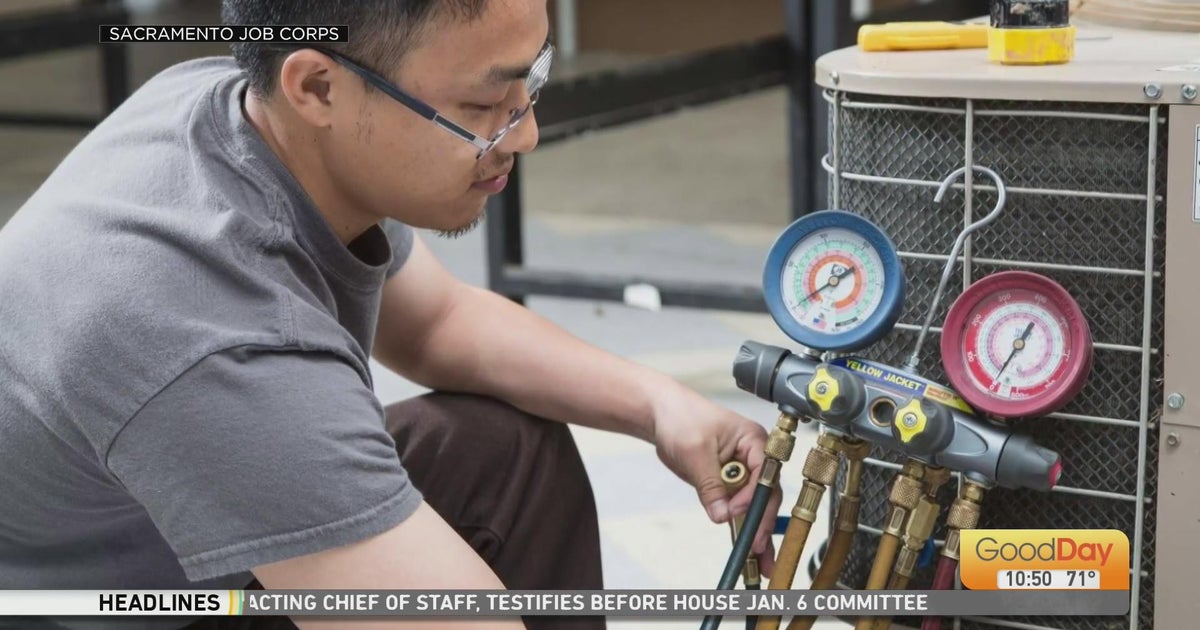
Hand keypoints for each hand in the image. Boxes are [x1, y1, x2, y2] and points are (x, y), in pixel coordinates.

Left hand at [650, 383, 782, 578]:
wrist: (661, 413)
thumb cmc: (681, 418)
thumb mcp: (694, 452)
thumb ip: (710, 485)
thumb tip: (721, 515)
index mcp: (754, 440)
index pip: (765, 474)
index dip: (754, 497)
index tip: (737, 513)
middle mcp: (754, 457)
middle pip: (766, 494)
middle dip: (762, 522)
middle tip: (757, 547)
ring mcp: (743, 471)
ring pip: (755, 506)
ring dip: (757, 531)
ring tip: (762, 561)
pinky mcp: (730, 483)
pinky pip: (739, 507)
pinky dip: (741, 525)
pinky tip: (748, 547)